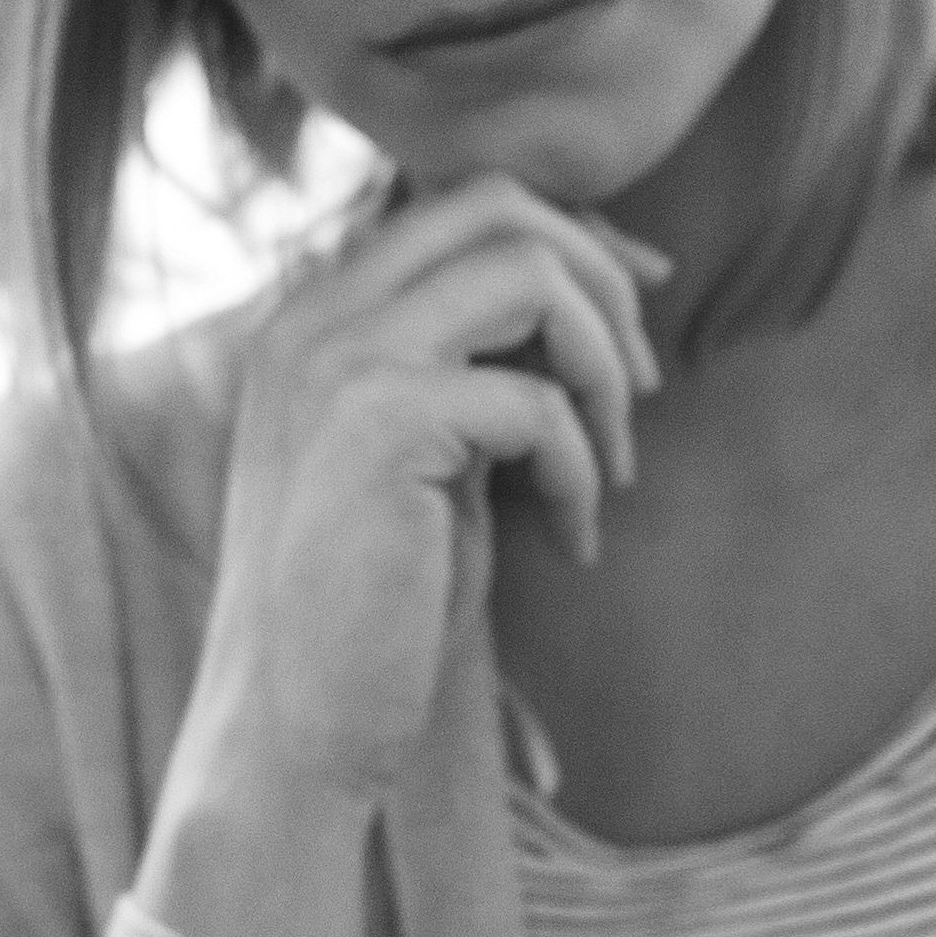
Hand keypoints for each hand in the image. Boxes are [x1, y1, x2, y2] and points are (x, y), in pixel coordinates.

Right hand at [179, 177, 663, 830]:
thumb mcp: (425, 458)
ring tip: (611, 468)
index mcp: (314, 319)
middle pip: (497, 203)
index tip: (644, 307)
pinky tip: (571, 543)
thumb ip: (470, 369)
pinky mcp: (377, 425)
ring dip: (603, 366)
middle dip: (602, 282)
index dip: (575, 239)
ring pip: (529, 271)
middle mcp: (313, 319)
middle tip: (640, 390)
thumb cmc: (372, 612)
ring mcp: (337, 363)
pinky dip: (583, 469)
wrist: (291, 733)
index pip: (461, 204)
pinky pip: (536, 401)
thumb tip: (584, 296)